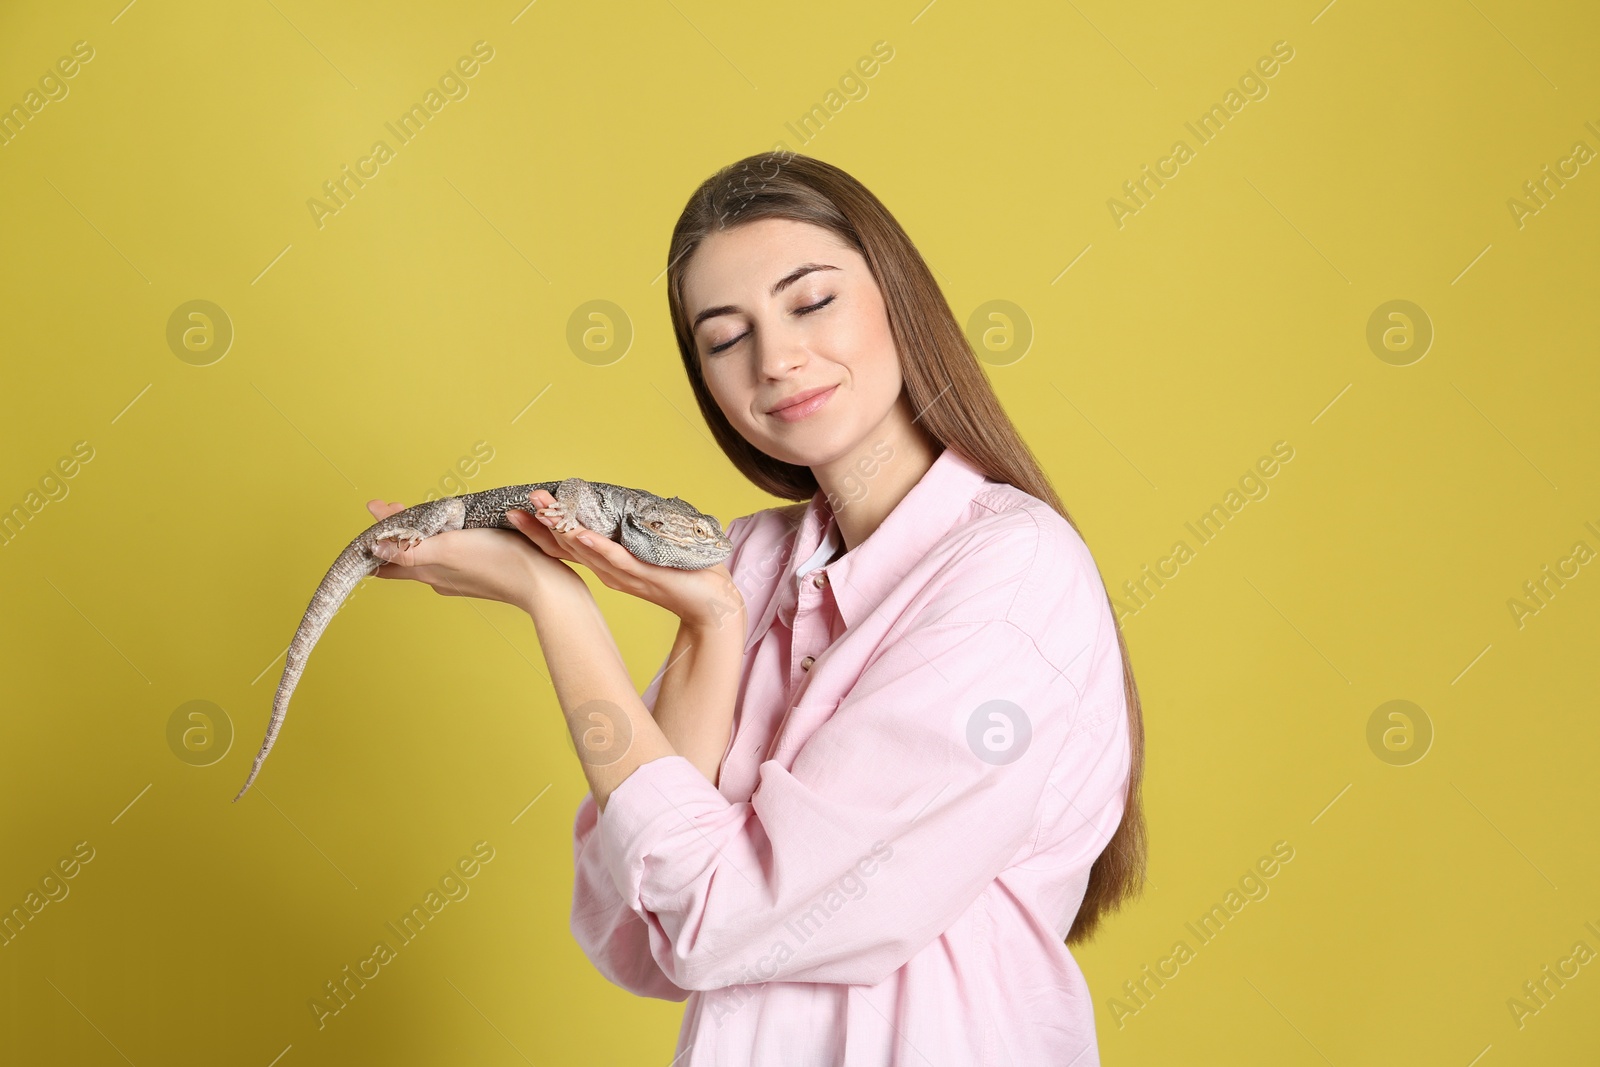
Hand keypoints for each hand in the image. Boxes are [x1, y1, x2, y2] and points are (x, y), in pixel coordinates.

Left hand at [363, 496, 583, 610]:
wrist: (543, 584)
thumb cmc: (498, 562)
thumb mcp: (449, 549)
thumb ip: (411, 550)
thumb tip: (374, 548)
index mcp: (428, 573)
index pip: (387, 563)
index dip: (374, 541)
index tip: (373, 511)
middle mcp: (441, 578)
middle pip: (406, 557)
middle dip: (396, 534)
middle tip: (390, 508)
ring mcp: (462, 578)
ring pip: (429, 557)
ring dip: (420, 537)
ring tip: (419, 516)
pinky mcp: (482, 573)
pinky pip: (453, 557)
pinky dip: (444, 541)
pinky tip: (456, 532)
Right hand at [517, 489, 745, 632]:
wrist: (713, 604)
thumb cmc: (686, 573)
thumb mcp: (651, 549)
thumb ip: (634, 534)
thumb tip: (625, 508)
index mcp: (609, 564)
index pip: (568, 544)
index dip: (544, 528)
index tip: (522, 509)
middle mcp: (610, 571)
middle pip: (567, 546)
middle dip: (542, 525)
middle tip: (520, 504)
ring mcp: (624, 574)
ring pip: (584, 550)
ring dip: (562, 528)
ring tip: (540, 509)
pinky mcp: (644, 575)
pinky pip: (615, 559)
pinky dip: (597, 546)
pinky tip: (581, 534)